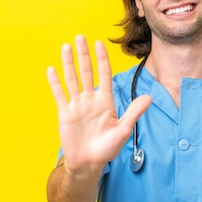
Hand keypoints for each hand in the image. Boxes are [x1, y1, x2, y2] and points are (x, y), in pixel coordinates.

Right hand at [46, 35, 151, 175]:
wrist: (89, 164)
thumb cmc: (107, 149)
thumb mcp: (123, 130)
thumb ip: (134, 112)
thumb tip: (149, 97)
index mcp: (105, 101)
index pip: (104, 75)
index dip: (102, 59)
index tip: (100, 43)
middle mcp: (90, 100)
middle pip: (86, 72)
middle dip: (83, 55)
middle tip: (80, 37)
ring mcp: (77, 105)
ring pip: (71, 80)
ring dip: (68, 63)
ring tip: (66, 47)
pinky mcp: (65, 114)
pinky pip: (59, 95)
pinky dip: (55, 83)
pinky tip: (52, 70)